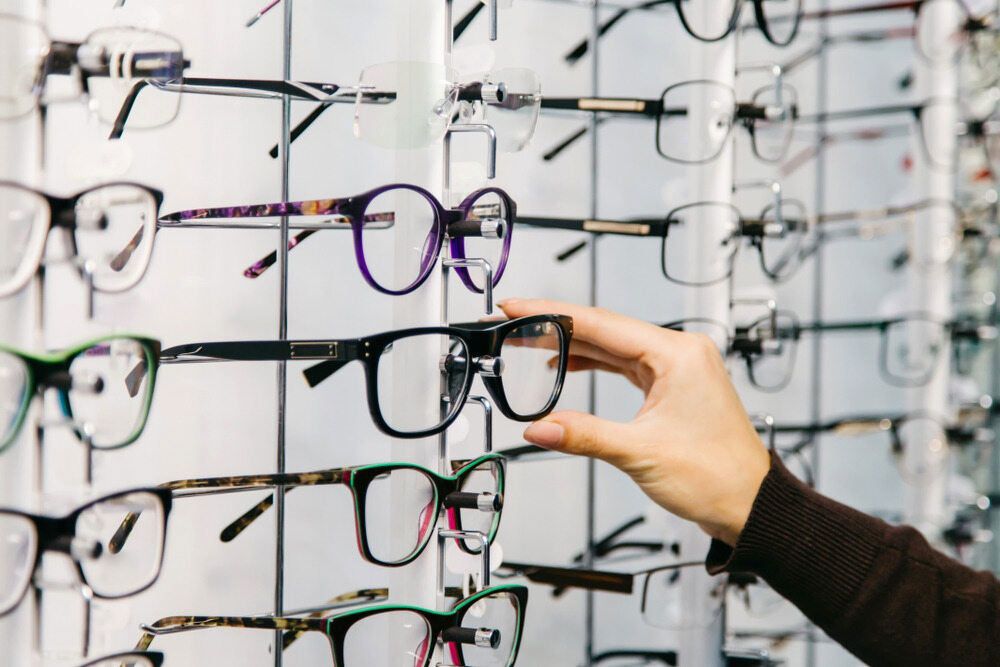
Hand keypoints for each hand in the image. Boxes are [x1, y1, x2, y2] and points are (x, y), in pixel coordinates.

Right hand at [500, 298, 769, 545]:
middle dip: (556, 326)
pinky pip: (626, 363)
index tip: (517, 308)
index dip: (552, 315)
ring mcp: (678, 368)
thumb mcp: (640, 453)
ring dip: (573, 344)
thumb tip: (539, 427)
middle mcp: (680, 353)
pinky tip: (569, 364)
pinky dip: (595, 362)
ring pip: (613, 345)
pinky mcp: (674, 385)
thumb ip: (584, 435)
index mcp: (678, 354)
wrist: (749, 504)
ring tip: (530, 341)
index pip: (601, 323)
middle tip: (513, 322)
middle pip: (605, 328)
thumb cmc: (716, 476)